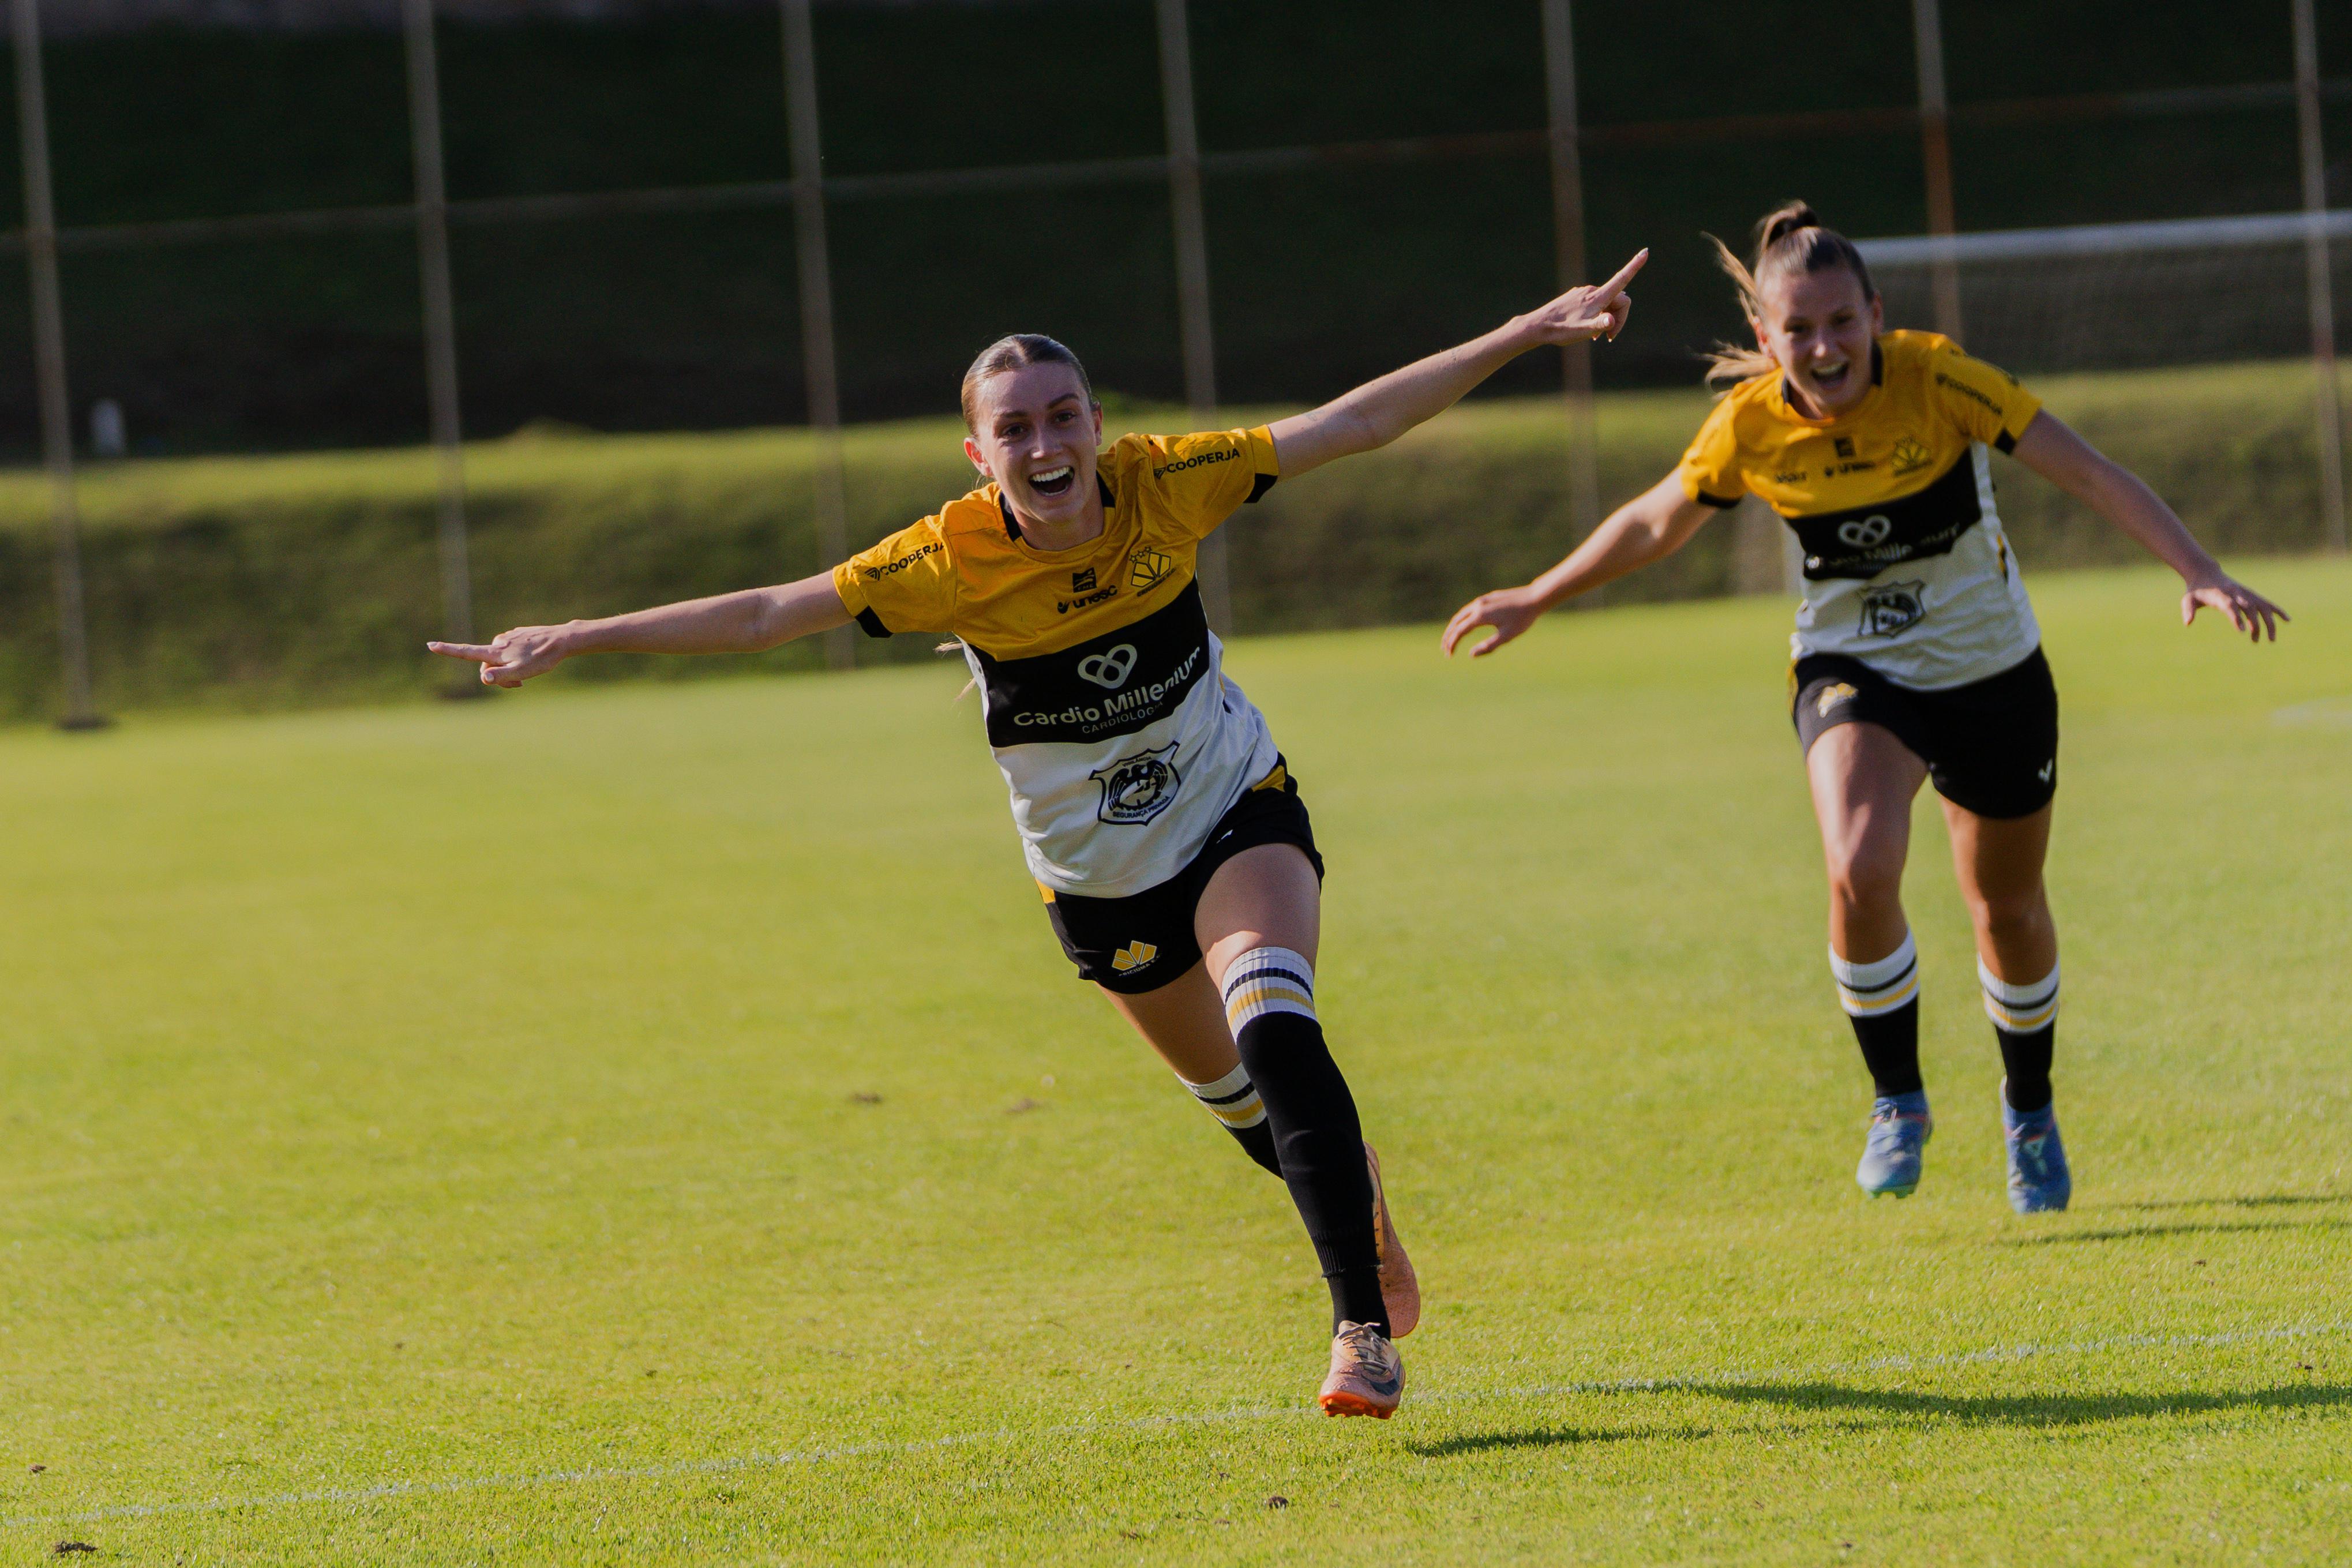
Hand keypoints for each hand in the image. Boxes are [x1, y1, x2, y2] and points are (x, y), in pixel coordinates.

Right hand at [428, 624, 575, 686]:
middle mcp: (498, 642)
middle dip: (497, 676)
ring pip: (500, 659)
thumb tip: (484, 678)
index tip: (430, 645)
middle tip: (519, 685)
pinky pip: (510, 651)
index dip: (448, 650)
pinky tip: (532, 660)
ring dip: (508, 669)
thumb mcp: (522, 672)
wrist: (562, 640)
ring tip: (527, 674)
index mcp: (495, 651)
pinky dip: (516, 660)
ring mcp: (508, 638)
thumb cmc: (542, 658)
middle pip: (487, 664)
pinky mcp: (518, 636)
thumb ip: (502, 676)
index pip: (466, 651)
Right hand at [1442, 587, 1544, 657]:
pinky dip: (1463, 618)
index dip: (1452, 644)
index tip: (1449, 655)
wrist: (1534, 598)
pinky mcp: (1488, 598)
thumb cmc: (1522, 619)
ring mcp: (1482, 600)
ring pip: (1462, 613)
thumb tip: (1471, 655)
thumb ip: (1488, 646)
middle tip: (1444, 648)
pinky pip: (1470, 609)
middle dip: (1448, 635)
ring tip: (1452, 637)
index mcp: (1480, 616)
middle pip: (1456, 621)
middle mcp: (1478, 606)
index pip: (1459, 631)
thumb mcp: (1506, 636)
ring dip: (1454, 626)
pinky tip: (1467, 624)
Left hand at [1515, 250, 1646, 347]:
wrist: (1537, 326)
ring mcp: (1583, 293)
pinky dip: (1596, 316)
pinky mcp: (1576, 296)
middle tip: (1607, 338)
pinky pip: (1594, 304)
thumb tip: (1611, 321)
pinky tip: (1585, 328)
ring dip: (1606, 319)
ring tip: (1593, 337)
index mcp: (1597, 297)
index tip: (1646, 251)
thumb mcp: (1582, 331)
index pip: (1621, 279)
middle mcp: (1592, 291)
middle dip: (1618, 318)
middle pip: (1618, 300)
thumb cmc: (1561, 330)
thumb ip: (1599, 325)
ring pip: (1606, 303)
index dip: (1635, 266)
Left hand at [2180, 575, 2287, 642]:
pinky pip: (2267, 603)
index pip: (2231, 607)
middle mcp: (2236, 594)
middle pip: (2250, 609)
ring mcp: (2246, 594)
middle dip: (2255, 624)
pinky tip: (2287, 620)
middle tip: (2255, 641)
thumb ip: (2188, 609)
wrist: (2206, 574)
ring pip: (2262, 607)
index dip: (2237, 618)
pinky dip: (2277, 610)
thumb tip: (2188, 623)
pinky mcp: (2251, 595)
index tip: (2243, 631)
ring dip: (2269, 622)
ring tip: (2271, 639)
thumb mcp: (2188, 599)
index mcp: (2221, 595)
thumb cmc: (2196, 590)